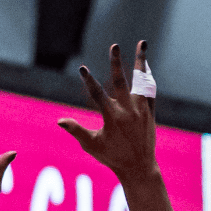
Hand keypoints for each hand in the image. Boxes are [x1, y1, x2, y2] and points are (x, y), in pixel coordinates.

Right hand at [57, 42, 160, 183]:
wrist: (139, 167)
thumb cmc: (112, 157)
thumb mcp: (91, 146)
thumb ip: (77, 131)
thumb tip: (60, 121)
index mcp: (112, 118)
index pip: (97, 94)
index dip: (88, 81)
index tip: (82, 68)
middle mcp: (128, 111)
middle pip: (121, 81)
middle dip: (116, 63)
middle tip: (114, 46)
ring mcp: (141, 110)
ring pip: (141, 81)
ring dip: (141, 61)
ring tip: (142, 43)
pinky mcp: (150, 112)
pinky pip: (150, 91)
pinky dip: (148, 78)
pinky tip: (146, 65)